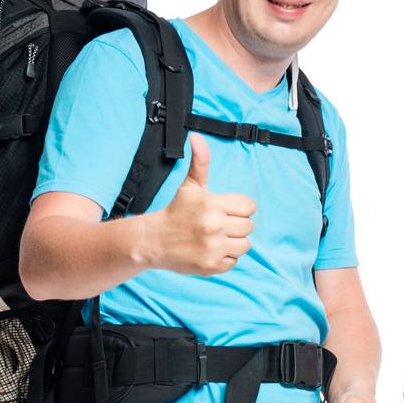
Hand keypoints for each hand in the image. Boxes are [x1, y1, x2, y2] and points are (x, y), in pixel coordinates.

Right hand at [135, 132, 255, 274]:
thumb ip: (200, 161)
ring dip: (233, 242)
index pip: (249, 206)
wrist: (154, 241)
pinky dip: (225, 258)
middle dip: (236, 225)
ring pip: (245, 245)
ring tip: (215, 239)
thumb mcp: (190, 186)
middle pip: (248, 226)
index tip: (225, 211)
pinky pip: (234, 261)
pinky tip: (210, 251)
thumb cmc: (176, 212)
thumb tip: (197, 136)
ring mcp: (214, 247)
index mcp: (213, 204)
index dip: (239, 208)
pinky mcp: (212, 266)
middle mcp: (215, 226)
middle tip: (218, 226)